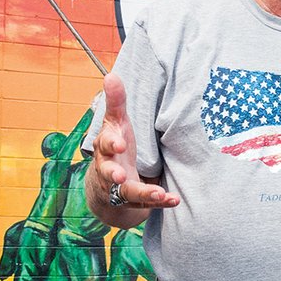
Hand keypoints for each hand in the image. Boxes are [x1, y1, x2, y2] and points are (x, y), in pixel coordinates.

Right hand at [91, 73, 179, 208]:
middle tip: (121, 177)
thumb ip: (116, 102)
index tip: (120, 144)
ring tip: (158, 194)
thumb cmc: (115, 145)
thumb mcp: (116, 123)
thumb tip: (111, 75)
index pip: (105, 145)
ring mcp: (121, 188)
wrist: (109, 183)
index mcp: (105, 148)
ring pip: (128, 194)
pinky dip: (161, 202)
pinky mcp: (135, 201)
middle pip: (109, 173)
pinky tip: (174, 200)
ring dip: (143, 194)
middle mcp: (110, 170)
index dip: (111, 144)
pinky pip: (146, 204)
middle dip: (114, 175)